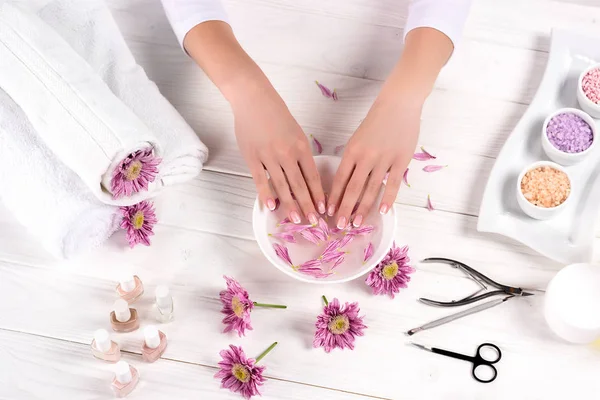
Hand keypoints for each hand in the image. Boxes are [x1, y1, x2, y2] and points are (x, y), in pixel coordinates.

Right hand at [232, 84, 325, 224]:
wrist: (254, 99)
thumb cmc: (276, 115)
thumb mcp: (296, 133)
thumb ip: (300, 154)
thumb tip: (305, 177)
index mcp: (301, 147)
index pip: (312, 176)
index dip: (318, 194)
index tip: (323, 209)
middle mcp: (287, 153)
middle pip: (300, 185)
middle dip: (308, 205)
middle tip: (313, 222)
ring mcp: (269, 156)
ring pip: (282, 185)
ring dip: (290, 204)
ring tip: (296, 219)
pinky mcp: (252, 158)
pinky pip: (261, 180)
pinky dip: (266, 194)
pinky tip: (271, 206)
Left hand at [327, 98, 420, 227]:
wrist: (398, 104)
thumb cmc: (376, 122)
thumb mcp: (357, 139)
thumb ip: (352, 160)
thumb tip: (345, 184)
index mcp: (352, 151)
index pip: (339, 179)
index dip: (334, 197)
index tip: (329, 212)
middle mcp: (365, 157)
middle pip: (352, 188)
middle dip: (345, 209)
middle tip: (340, 225)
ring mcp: (384, 160)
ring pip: (371, 189)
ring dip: (362, 208)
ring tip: (356, 223)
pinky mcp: (400, 161)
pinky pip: (392, 184)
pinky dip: (387, 199)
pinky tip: (382, 211)